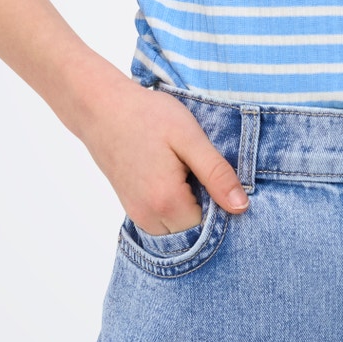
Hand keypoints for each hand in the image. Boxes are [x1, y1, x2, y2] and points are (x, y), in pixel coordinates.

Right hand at [75, 77, 251, 235]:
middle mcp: (148, 216)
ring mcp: (137, 214)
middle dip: (207, 210)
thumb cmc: (147, 116)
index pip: (210, 228)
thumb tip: (242, 207)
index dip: (222, 206)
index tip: (220, 179)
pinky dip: (176, 207)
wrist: (101, 108)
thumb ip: (216, 174)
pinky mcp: (132, 207)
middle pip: (193, 233)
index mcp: (166, 201)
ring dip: (191, 209)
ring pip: (177, 230)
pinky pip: (163, 222)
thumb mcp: (190, 138)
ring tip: (190, 173)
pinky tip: (177, 177)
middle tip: (205, 173)